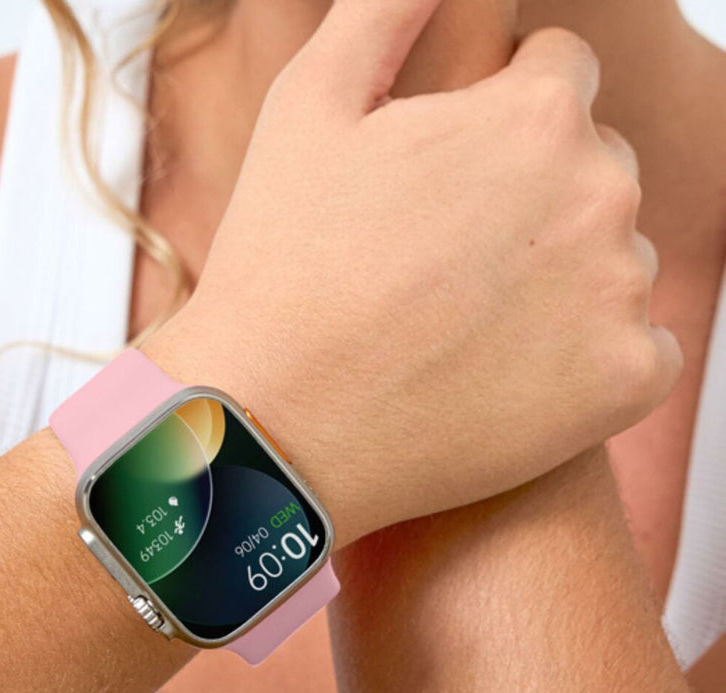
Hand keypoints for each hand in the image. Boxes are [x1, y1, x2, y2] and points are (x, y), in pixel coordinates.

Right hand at [143, 0, 681, 545]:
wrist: (278, 425)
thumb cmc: (282, 272)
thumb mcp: (308, 106)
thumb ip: (383, 11)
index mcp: (535, 116)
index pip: (562, 79)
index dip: (497, 123)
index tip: (450, 182)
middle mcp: (600, 194)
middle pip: (594, 171)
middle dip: (534, 198)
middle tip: (449, 262)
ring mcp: (618, 295)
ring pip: (614, 261)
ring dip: (560, 278)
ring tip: (467, 324)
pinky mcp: (624, 382)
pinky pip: (640, 349)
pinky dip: (590, 359)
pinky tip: (512, 374)